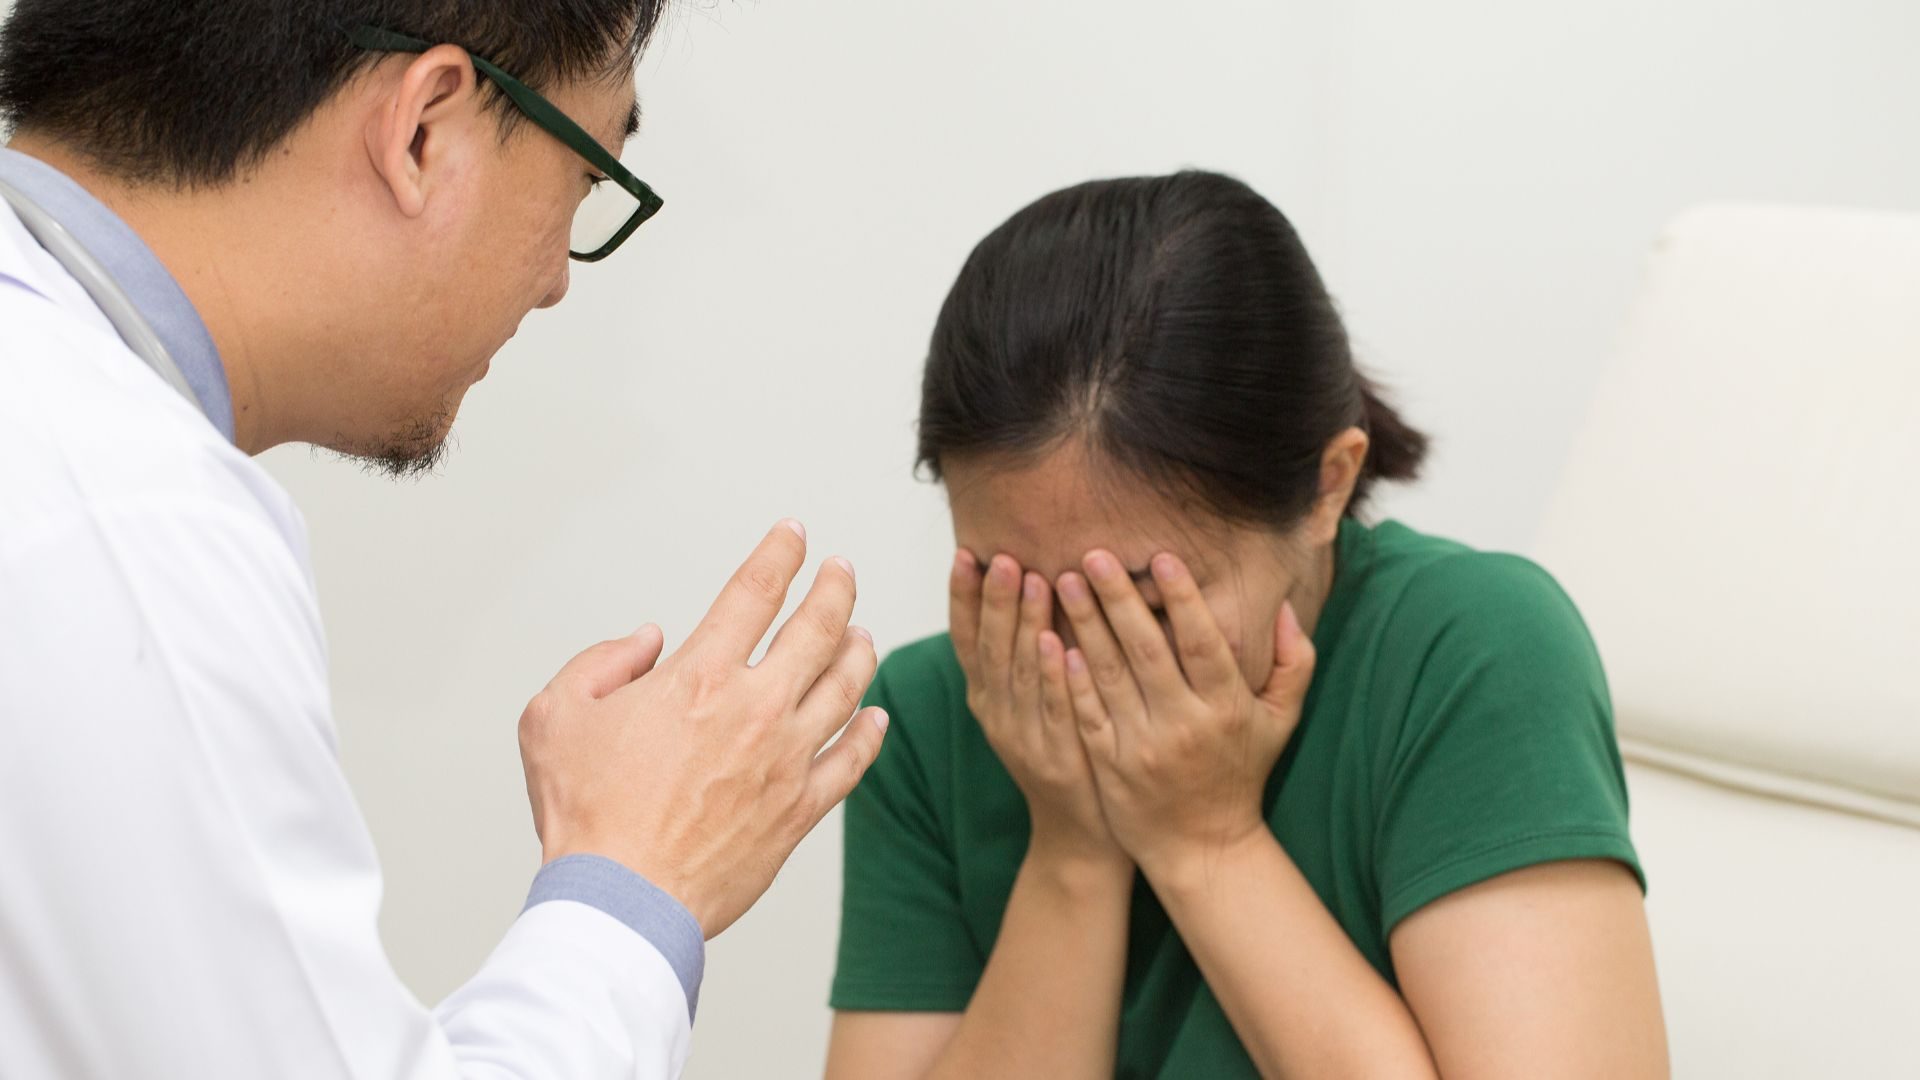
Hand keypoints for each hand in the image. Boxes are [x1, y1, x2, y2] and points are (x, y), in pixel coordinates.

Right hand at [518, 521, 889, 936]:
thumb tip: (648, 640)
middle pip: (817, 629)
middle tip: (841, 572)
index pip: (753, 592)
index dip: (779, 554)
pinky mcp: (799, 810)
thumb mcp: (553, 715)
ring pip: (846, 688)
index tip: (794, 535)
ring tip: (862, 634)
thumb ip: (601, 662)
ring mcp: (786, 760)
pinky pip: (852, 761)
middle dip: (835, 590)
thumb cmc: (585, 815)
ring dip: (859, 652)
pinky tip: (877, 717)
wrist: (622, 899)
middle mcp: (755, 709)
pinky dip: (870, 732)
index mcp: (698, 677)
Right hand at [951, 550, 1123, 865]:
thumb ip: (1024, 650)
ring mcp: (1024, 738)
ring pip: (1020, 673)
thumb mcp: (1031, 701)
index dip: (962, 596)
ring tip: (1034, 579)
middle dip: (995, 599)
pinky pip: (1054, 711)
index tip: (965, 552)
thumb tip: (1028, 578)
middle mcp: (996, 714)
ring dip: (1024, 624)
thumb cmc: (1064, 751)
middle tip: (1003, 555)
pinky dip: (1053, 676)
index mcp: (986, 697)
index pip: (965, 638)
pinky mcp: (1058, 758)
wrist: (1081, 832)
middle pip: (990, 648)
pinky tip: (1057, 643)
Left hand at [1053, 550, 1314, 881]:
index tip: (1163, 557)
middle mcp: (1184, 726)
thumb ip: (1293, 662)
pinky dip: (1069, 676)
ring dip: (1084, 625)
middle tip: (1095, 554)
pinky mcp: (1107, 763)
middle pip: (1148, 652)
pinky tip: (1051, 639)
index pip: (1202, 644)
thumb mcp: (1280, 721)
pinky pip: (1086, 711)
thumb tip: (1286, 607)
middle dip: (1120, 599)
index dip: (1183, 600)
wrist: (1203, 849)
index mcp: (1227, 709)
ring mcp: (1142, 746)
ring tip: (1065, 581)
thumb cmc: (1241, 773)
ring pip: (1109, 675)